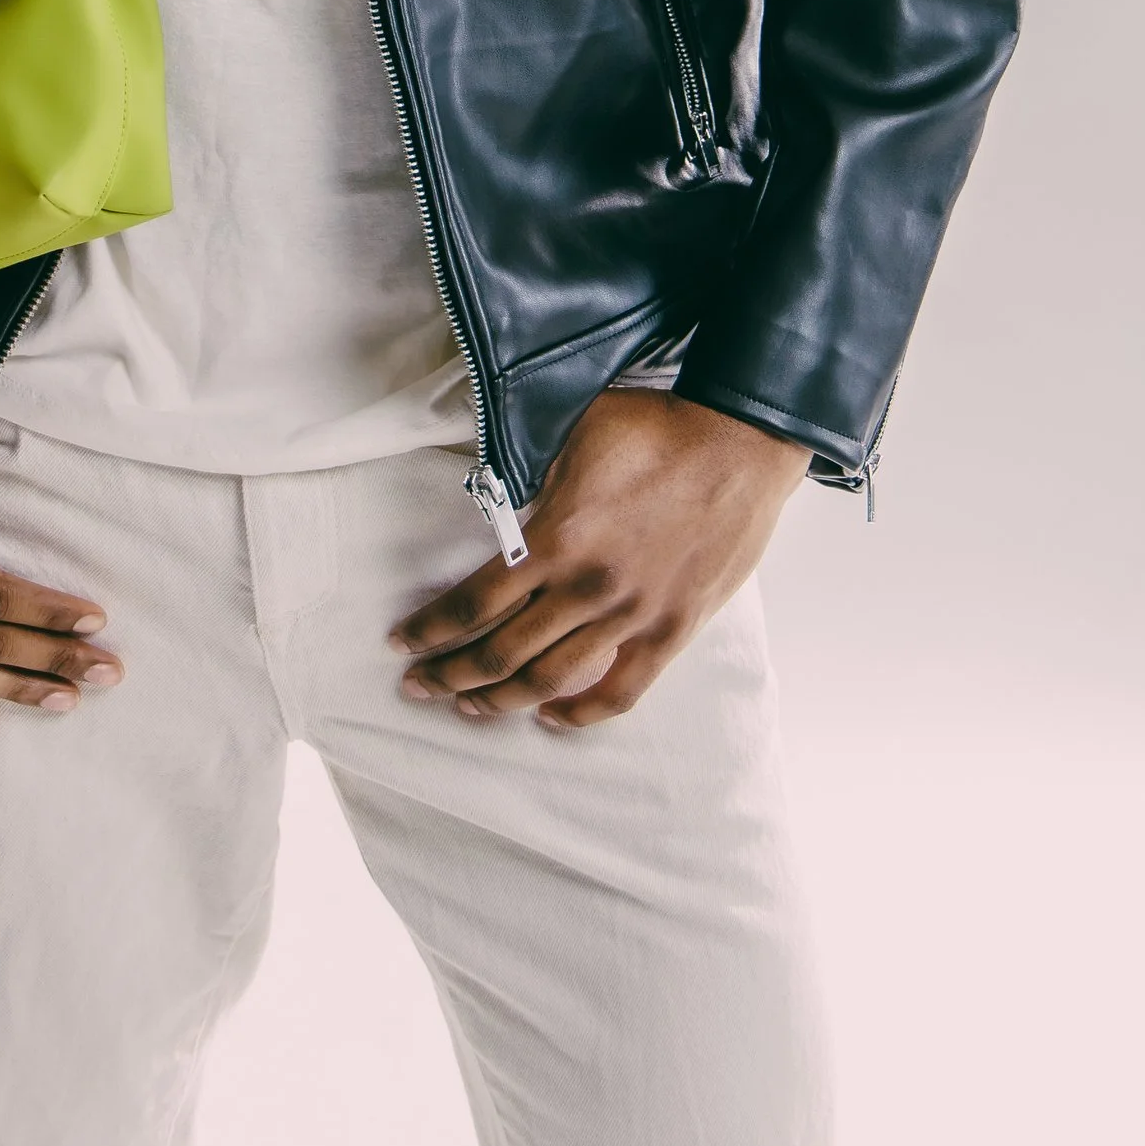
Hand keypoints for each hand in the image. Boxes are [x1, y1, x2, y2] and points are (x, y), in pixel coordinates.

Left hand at [390, 391, 810, 732]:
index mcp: (556, 540)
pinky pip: (622, 690)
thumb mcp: (575, 435)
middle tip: (418, 687)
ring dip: (502, 700)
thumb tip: (497, 505)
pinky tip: (552, 719)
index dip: (431, 630)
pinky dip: (583, 714)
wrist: (742, 439)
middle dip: (450, 675)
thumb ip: (533, 481)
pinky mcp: (673, 629)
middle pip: (501, 652)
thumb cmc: (659, 427)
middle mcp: (587, 588)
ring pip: (551, 679)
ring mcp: (632, 615)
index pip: (474, 604)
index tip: (402, 644)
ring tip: (470, 708)